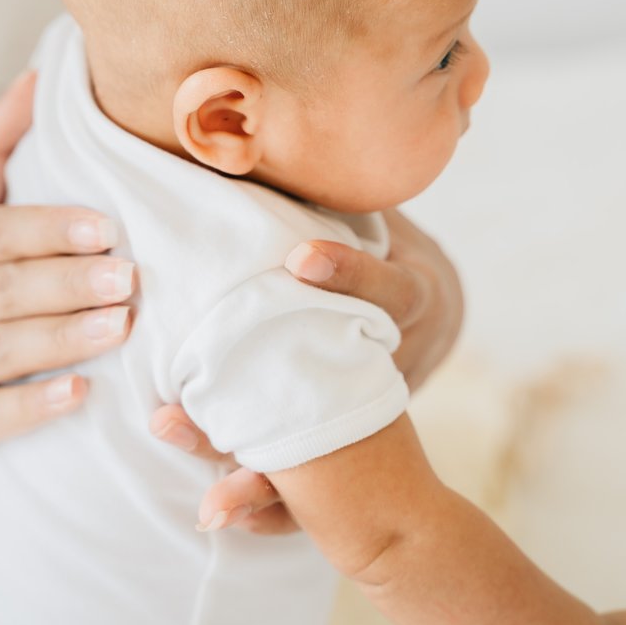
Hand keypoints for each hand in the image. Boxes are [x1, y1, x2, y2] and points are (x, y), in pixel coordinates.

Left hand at [149, 207, 464, 533]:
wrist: (437, 309)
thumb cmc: (387, 243)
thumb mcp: (378, 210)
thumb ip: (331, 184)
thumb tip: (267, 107)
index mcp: (413, 299)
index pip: (389, 291)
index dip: (350, 276)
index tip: (300, 260)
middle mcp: (394, 362)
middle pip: (343, 395)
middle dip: (277, 407)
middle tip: (189, 414)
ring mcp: (379, 413)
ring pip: (330, 457)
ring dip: (267, 478)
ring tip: (210, 499)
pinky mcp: (359, 450)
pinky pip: (322, 495)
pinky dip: (275, 509)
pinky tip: (221, 517)